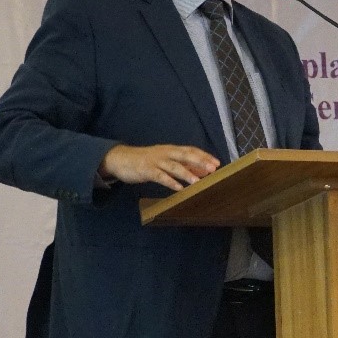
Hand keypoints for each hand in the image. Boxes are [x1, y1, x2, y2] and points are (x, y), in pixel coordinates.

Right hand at [100, 144, 219, 190]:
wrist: (120, 159)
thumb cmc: (146, 161)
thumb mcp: (165, 160)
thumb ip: (182, 165)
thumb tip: (202, 171)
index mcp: (171, 150)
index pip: (190, 150)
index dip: (204, 156)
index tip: (218, 163)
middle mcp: (165, 153)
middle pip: (185, 155)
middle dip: (200, 162)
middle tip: (213, 169)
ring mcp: (155, 161)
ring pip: (173, 166)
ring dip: (186, 173)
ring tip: (197, 181)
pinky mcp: (146, 170)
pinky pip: (159, 176)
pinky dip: (170, 182)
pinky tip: (178, 188)